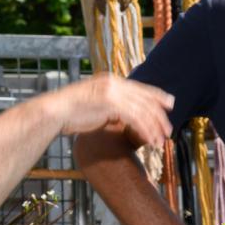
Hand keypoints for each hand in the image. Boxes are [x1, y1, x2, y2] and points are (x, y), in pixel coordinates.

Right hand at [53, 74, 173, 147]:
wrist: (54, 112)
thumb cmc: (70, 114)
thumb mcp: (93, 104)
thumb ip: (109, 107)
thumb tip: (120, 116)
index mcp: (111, 81)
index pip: (140, 88)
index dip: (157, 96)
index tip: (169, 104)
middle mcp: (114, 83)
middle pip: (146, 99)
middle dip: (160, 116)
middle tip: (169, 131)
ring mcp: (113, 92)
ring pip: (143, 111)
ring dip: (154, 128)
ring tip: (160, 143)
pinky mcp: (111, 104)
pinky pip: (135, 119)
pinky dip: (145, 131)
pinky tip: (150, 141)